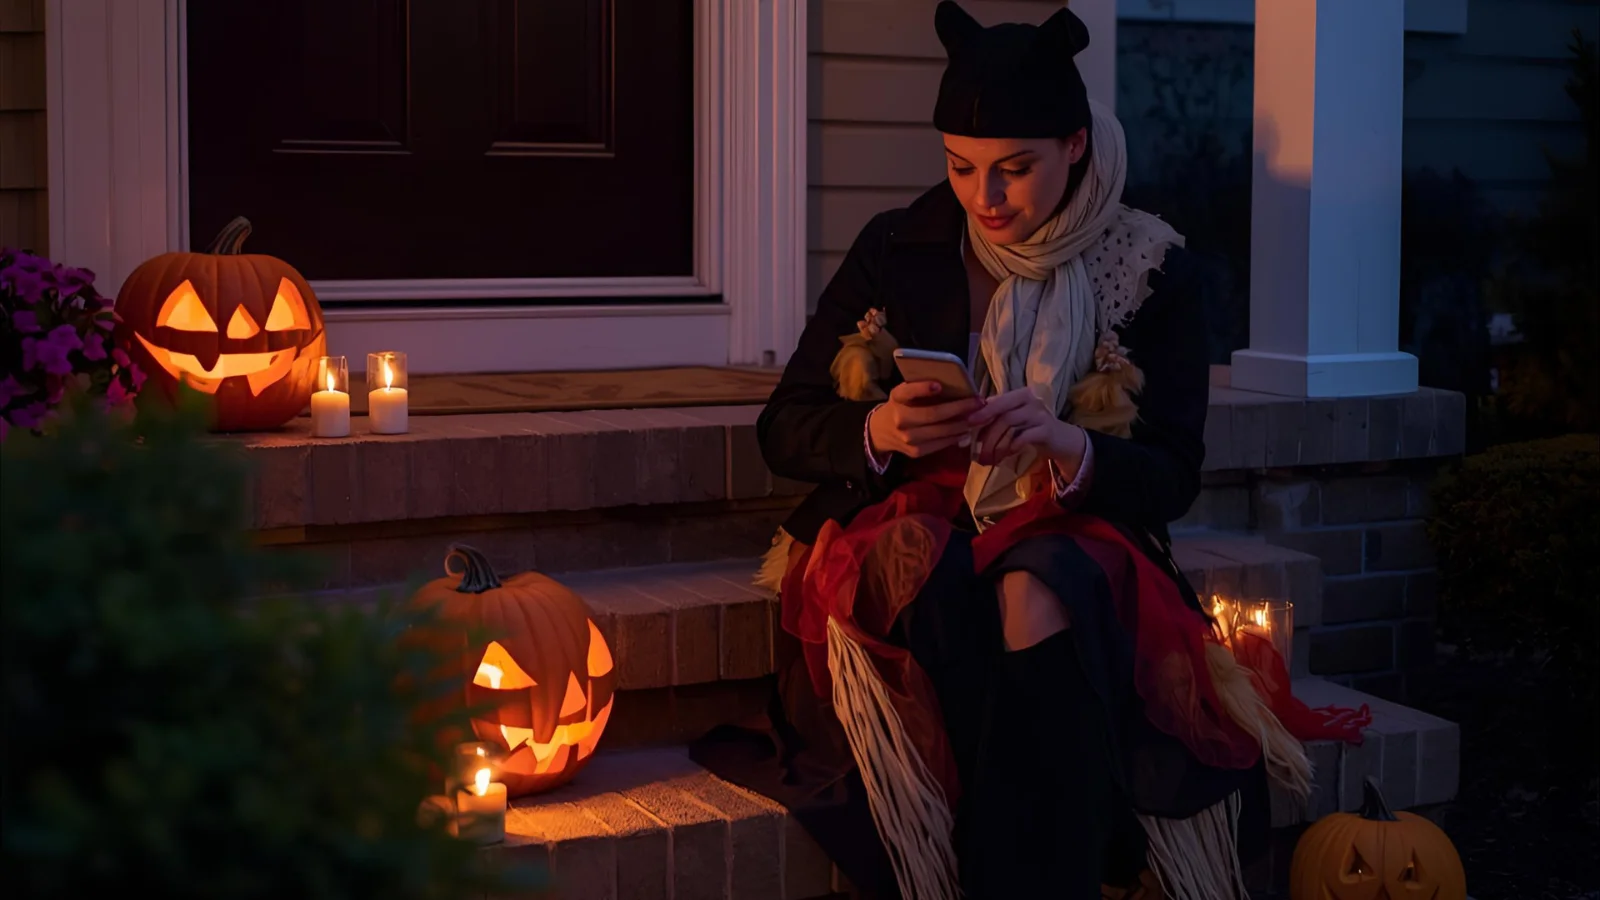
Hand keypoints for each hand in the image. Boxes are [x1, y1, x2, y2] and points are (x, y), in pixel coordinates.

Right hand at [868, 381, 983, 458]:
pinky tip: (965, 431)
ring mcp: (907, 438)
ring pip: (940, 431)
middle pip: (932, 414)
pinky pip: (940, 444)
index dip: (922, 389)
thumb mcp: (904, 393)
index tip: (938, 385)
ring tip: (977, 417)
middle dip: (959, 408)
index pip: (908, 391)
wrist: (881, 431)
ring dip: (962, 424)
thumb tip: (955, 385)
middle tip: (978, 403)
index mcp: (897, 398)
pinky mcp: (915, 452)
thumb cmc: (901, 406)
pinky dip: (955, 437)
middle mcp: (900, 418)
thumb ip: (921, 388)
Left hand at [965, 387, 1086, 466]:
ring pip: (1011, 426)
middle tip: (978, 453)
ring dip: (997, 445)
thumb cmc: (1032, 428)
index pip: (998, 401)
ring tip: (989, 459)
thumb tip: (969, 423)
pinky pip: (1024, 437)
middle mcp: (1031, 400)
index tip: (968, 423)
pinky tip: (1006, 455)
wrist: (1061, 439)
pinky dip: (1012, 446)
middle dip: (988, 435)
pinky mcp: (1047, 430)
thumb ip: (996, 417)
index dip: (983, 412)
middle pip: (1003, 415)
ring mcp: (1040, 414)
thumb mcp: (1014, 419)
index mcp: (1020, 395)